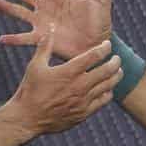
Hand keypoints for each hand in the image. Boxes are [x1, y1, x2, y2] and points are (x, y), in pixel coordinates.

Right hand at [0, 0, 115, 60]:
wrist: (97, 46)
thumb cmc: (100, 22)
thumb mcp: (101, 0)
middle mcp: (46, 6)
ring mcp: (42, 22)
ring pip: (20, 12)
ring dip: (6, 7)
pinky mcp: (43, 39)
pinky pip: (25, 38)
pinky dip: (14, 39)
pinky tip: (2, 39)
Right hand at [5, 28, 122, 135]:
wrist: (28, 118)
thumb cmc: (30, 90)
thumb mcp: (35, 66)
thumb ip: (45, 46)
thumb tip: (51, 27)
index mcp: (69, 72)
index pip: (94, 55)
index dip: (104, 48)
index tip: (107, 44)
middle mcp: (79, 86)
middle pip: (107, 70)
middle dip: (115, 62)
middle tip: (117, 58)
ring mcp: (83, 101)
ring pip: (108, 86)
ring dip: (115, 76)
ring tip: (118, 71)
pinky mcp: (84, 113)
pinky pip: (103, 101)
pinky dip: (108, 92)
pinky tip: (108, 89)